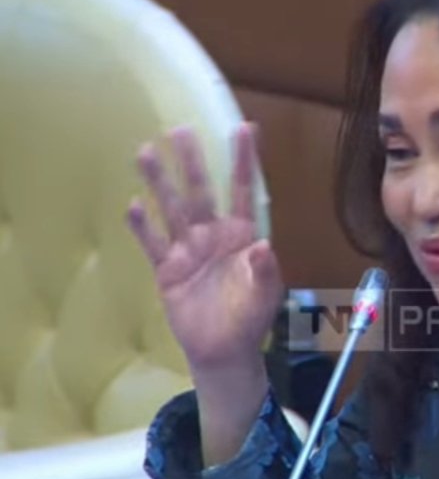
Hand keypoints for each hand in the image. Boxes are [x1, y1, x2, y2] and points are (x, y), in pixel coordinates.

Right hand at [127, 123, 283, 373]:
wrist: (223, 350)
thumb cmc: (250, 317)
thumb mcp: (266, 294)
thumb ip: (265, 270)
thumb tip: (263, 246)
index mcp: (242, 234)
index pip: (243, 190)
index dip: (244, 160)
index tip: (245, 128)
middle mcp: (213, 234)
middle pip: (201, 190)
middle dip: (191, 160)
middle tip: (180, 129)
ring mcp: (188, 249)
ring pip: (172, 209)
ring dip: (159, 182)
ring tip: (146, 152)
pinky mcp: (167, 269)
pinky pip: (153, 243)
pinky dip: (143, 225)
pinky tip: (133, 205)